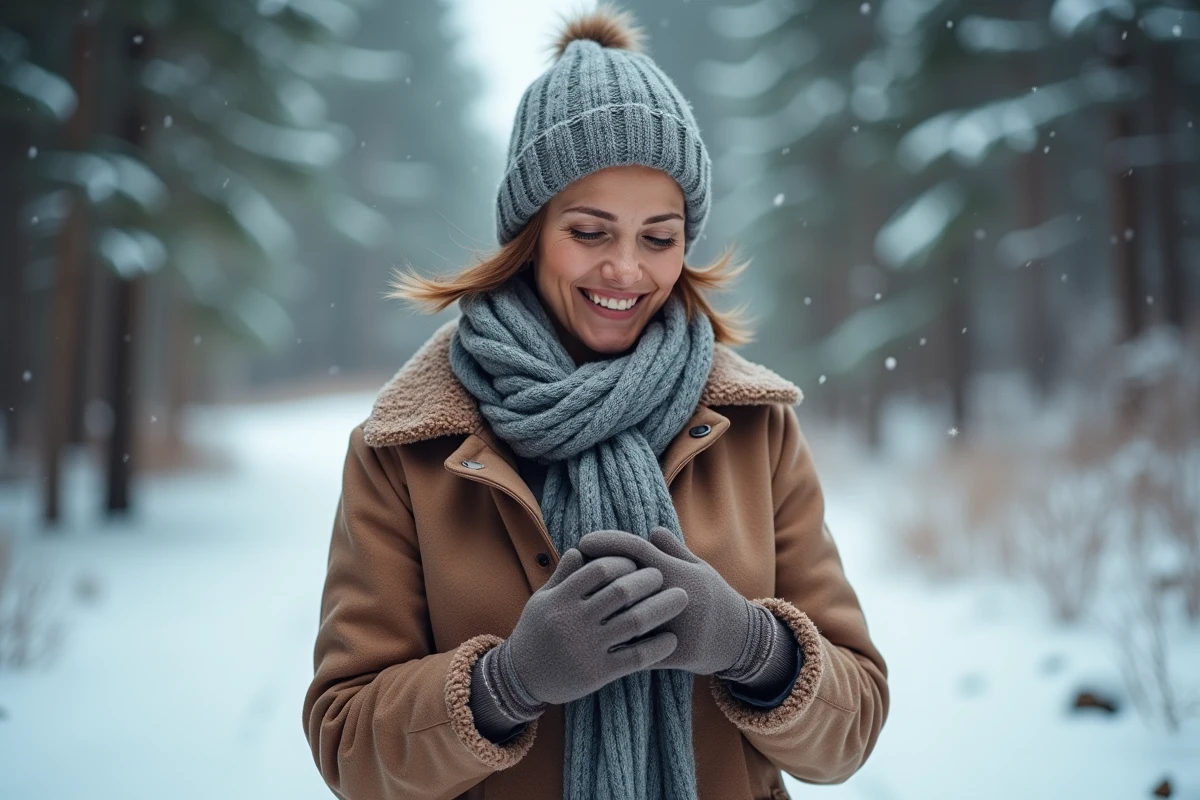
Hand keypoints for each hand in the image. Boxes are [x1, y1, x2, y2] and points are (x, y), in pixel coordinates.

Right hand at [499, 547, 688, 705]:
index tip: (637, 562)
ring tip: (681, 599)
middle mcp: (575, 621)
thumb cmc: (534, 632)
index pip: (600, 569)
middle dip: (649, 580)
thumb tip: (581, 549)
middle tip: (664, 576)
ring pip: (634, 622)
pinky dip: (657, 647)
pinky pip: (635, 657)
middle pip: (622, 592)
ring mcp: (587, 647)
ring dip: (662, 607)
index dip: (623, 562)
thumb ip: (563, 575)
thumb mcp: (541, 599)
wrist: (520, 677)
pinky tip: (671, 639)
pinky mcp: (598, 673)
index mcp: (562, 598)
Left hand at [577, 526, 753, 675]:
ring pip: (628, 617)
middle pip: (626, 582)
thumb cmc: (715, 597)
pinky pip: (638, 650)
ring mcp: (676, 626)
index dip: (608, 543)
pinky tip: (591, 641)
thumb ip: (673, 551)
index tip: (583, 541)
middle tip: (570, 570)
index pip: (637, 551)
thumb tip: (650, 530)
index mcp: (678, 573)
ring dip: (600, 611)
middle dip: (596, 575)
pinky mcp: (676, 654)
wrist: (741, 638)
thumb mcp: (699, 569)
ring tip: (576, 605)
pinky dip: (616, 645)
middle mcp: (675, 597)